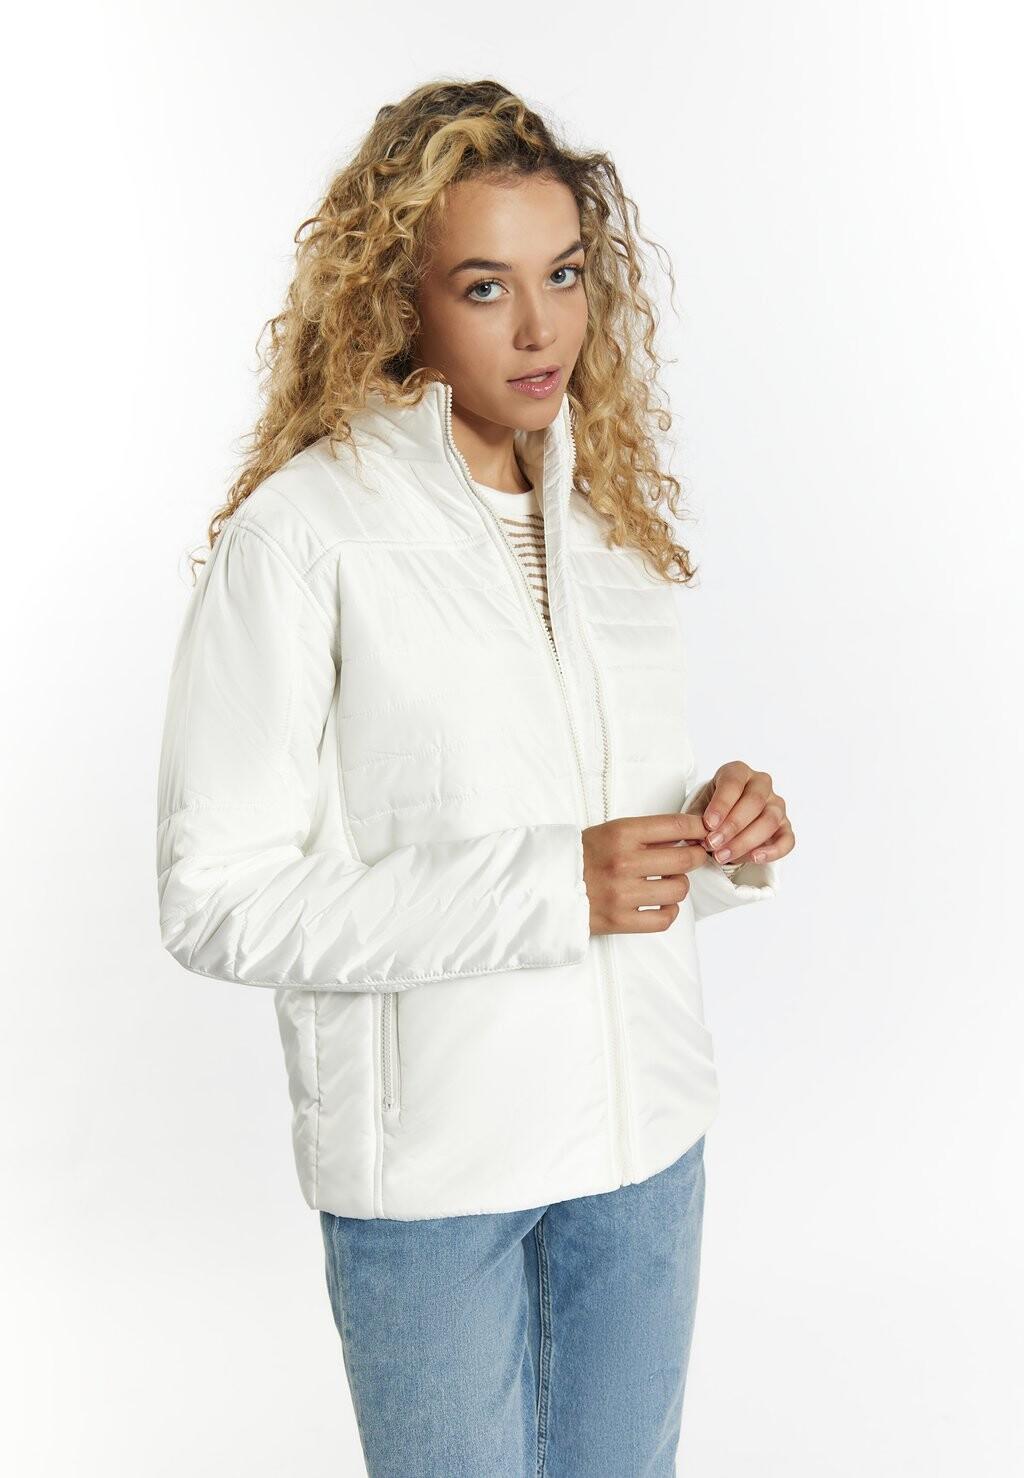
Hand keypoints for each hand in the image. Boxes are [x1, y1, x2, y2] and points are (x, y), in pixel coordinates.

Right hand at [582, 813, 712, 935]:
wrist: (545, 886)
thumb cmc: (581, 857)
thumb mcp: (609, 832)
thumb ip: (646, 833)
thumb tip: (689, 834)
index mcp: (620, 833)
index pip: (676, 825)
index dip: (698, 828)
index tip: (703, 832)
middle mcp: (623, 861)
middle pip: (685, 859)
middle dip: (695, 857)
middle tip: (692, 857)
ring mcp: (622, 893)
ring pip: (679, 889)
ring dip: (679, 886)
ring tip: (668, 883)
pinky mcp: (620, 921)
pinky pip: (664, 919)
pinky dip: (669, 912)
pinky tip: (661, 904)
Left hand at [685, 762, 794, 866]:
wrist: (723, 822)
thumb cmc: (712, 811)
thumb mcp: (698, 809)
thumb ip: (696, 819)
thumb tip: (694, 835)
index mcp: (738, 772)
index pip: (734, 783)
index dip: (721, 804)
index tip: (709, 824)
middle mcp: (761, 784)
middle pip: (754, 802)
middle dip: (732, 826)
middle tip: (713, 844)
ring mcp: (776, 804)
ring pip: (769, 820)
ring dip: (746, 841)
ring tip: (724, 856)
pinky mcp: (785, 826)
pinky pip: (787, 839)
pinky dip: (773, 850)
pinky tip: (754, 858)